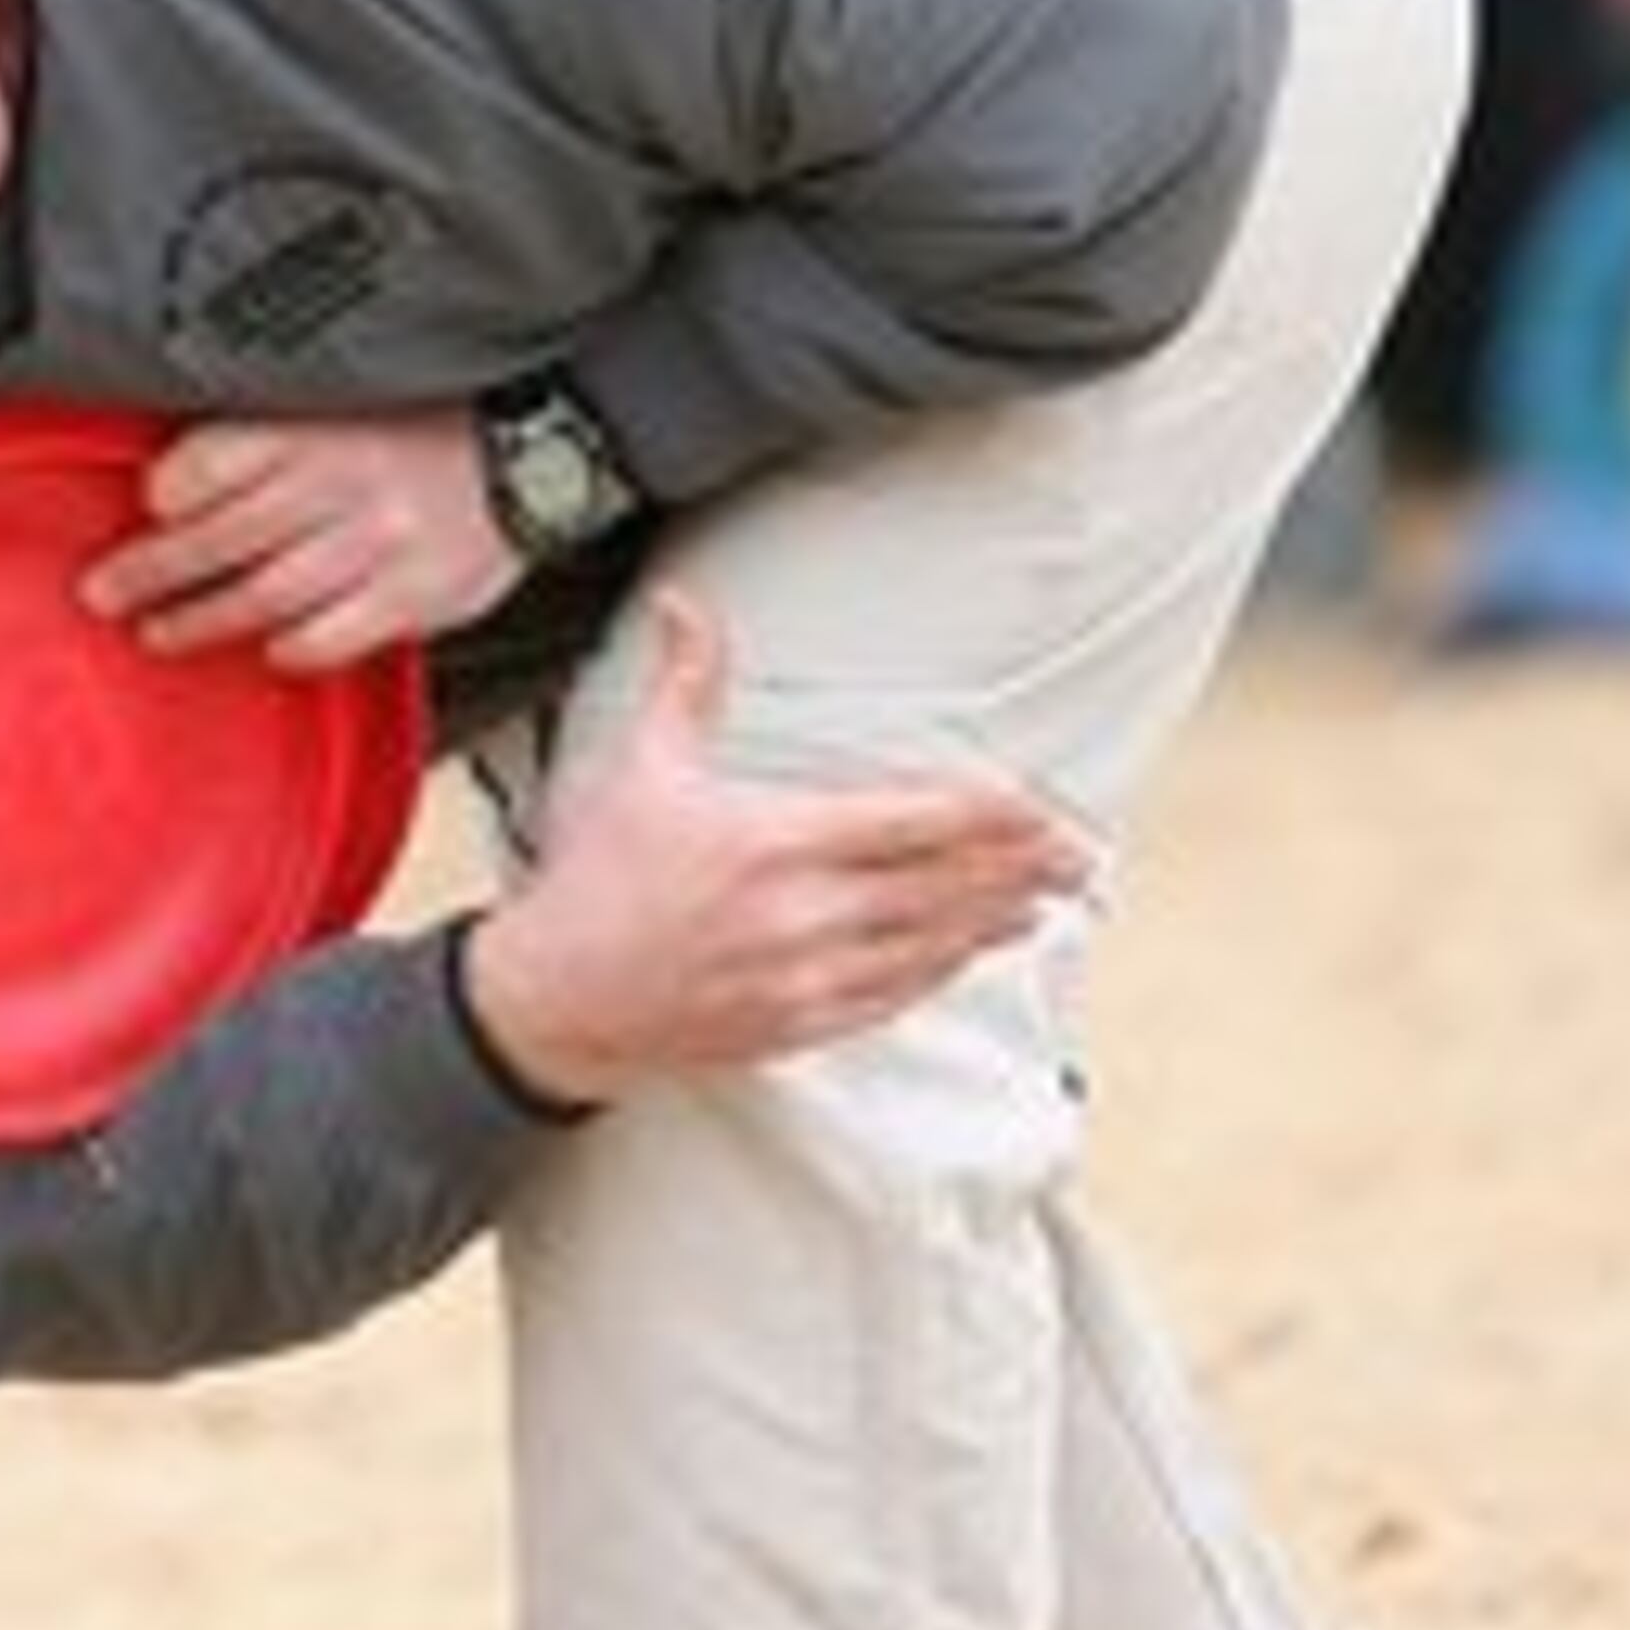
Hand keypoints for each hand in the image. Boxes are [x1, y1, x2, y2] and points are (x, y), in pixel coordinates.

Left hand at [79, 410, 520, 672]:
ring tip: (157, 632)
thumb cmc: (428, 425)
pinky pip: (333, 636)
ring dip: (202, 619)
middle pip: (225, 535)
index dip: (173, 486)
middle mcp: (346, 480)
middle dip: (154, 570)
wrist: (539, 448)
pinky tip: (267, 650)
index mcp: (322, 422)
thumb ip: (273, 432)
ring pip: (267, 594)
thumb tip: (179, 473)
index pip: (221, 457)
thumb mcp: (350, 398)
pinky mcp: (418, 594)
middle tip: (104, 591)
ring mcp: (383, 542)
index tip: (147, 504)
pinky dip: (290, 647)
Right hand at [457, 591, 1100, 1108]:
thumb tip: (688, 604)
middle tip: (1074, 854)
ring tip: (1046, 901)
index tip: (1032, 805)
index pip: (908, 822)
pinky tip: (971, 953)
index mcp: (771, 839)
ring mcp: (803, 977)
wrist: (555, 998)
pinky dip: (941, 971)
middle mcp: (800, 913)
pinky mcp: (796, 1025)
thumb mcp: (642, 767)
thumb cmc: (597, 879)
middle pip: (937, 886)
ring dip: (993, 922)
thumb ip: (685, 683)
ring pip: (926, 945)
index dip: (982, 814)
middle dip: (1015, 869)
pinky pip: (891, 997)